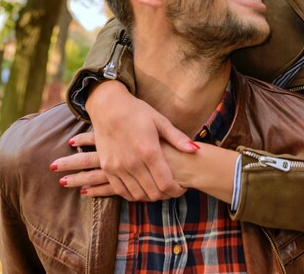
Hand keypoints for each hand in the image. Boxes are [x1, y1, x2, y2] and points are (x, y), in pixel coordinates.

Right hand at [56, 81, 196, 200]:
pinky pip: (121, 191)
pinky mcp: (107, 168)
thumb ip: (177, 138)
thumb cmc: (137, 112)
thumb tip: (196, 150)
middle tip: (171, 188)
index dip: (177, 190)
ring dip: (150, 196)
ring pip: (138, 195)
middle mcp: (133, 163)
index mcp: (149, 151)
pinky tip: (141, 188)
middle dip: (166, 194)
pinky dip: (133, 194)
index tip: (182, 188)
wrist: (108, 107)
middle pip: (153, 193)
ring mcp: (118, 167)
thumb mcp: (160, 121)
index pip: (166, 183)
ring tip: (158, 188)